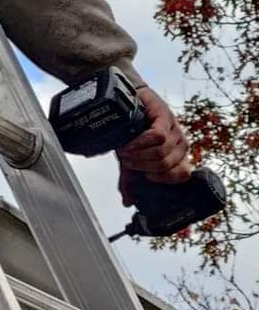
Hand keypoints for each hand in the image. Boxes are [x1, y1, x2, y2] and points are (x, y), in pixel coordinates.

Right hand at [116, 86, 191, 203]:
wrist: (127, 106)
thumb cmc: (133, 134)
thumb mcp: (132, 161)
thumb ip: (131, 181)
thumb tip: (127, 203)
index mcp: (178, 158)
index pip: (182, 175)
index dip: (162, 179)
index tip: (144, 176)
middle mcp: (181, 145)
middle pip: (165, 164)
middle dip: (142, 165)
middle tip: (128, 160)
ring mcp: (175, 130)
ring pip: (161, 151)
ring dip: (138, 154)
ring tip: (126, 151)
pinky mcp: (166, 117)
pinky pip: (157, 136)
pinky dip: (140, 142)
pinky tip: (130, 143)